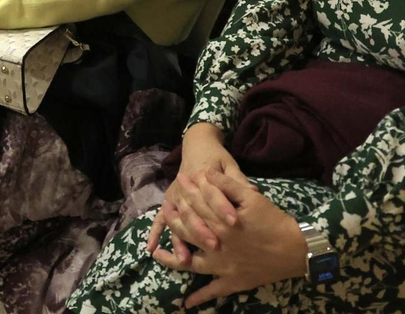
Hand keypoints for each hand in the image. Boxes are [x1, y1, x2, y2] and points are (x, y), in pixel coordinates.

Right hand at [147, 124, 254, 262]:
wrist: (198, 145)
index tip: (234, 223)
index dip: (223, 207)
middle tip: (215, 246)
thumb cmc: (216, 158)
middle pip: (193, 211)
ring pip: (177, 220)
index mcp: (202, 176)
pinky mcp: (169, 202)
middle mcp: (184, 188)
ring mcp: (174, 196)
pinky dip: (155, 233)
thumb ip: (239, 181)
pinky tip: (151, 248)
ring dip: (180, 240)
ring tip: (185, 259)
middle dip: (202, 230)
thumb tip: (253, 192)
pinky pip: (160, 219)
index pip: (213, 194)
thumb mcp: (230, 165)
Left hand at [151, 174, 306, 308]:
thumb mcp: (251, 197)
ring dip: (172, 259)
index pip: (197, 206)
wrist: (296, 250)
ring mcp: (222, 266)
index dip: (187, 192)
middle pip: (188, 231)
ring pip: (191, 263)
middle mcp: (216, 246)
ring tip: (157, 254)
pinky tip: (186, 302)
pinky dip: (199, 297)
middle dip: (174, 219)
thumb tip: (205, 173)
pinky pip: (213, 292)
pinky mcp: (233, 282)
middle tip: (166, 211)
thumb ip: (227, 184)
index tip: (178, 182)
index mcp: (220, 223)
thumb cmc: (274, 221)